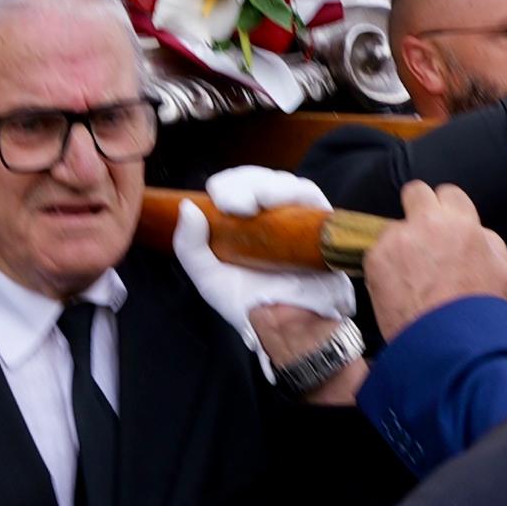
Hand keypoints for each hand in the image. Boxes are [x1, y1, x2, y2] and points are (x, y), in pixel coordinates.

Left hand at [171, 179, 355, 379]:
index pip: (236, 186)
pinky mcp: (320, 223)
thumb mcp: (208, 278)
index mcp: (243, 222)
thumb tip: (187, 207)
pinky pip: (310, 196)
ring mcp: (297, 217)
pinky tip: (278, 202)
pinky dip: (295, 192)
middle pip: (259, 179)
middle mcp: (271, 215)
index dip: (227, 184)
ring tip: (256, 204)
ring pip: (284, 183)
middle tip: (234, 204)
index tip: (218, 198)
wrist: (286, 326)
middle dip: (245, 183)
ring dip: (268, 186)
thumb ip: (189, 246)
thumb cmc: (249, 304)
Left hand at [360, 181, 506, 338]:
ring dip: (401, 243)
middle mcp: (427, 223)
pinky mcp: (375, 259)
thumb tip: (474, 233)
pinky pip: (378, 253)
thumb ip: (487, 242)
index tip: (445, 223)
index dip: (448, 209)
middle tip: (422, 233)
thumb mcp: (503, 271)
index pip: (449, 192)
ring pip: (394, 228)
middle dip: (418, 208)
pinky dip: (385, 268)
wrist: (450, 343)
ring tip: (410, 275)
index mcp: (461, 222)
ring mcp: (398, 239)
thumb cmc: (480, 312)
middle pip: (415, 192)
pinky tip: (398, 289)